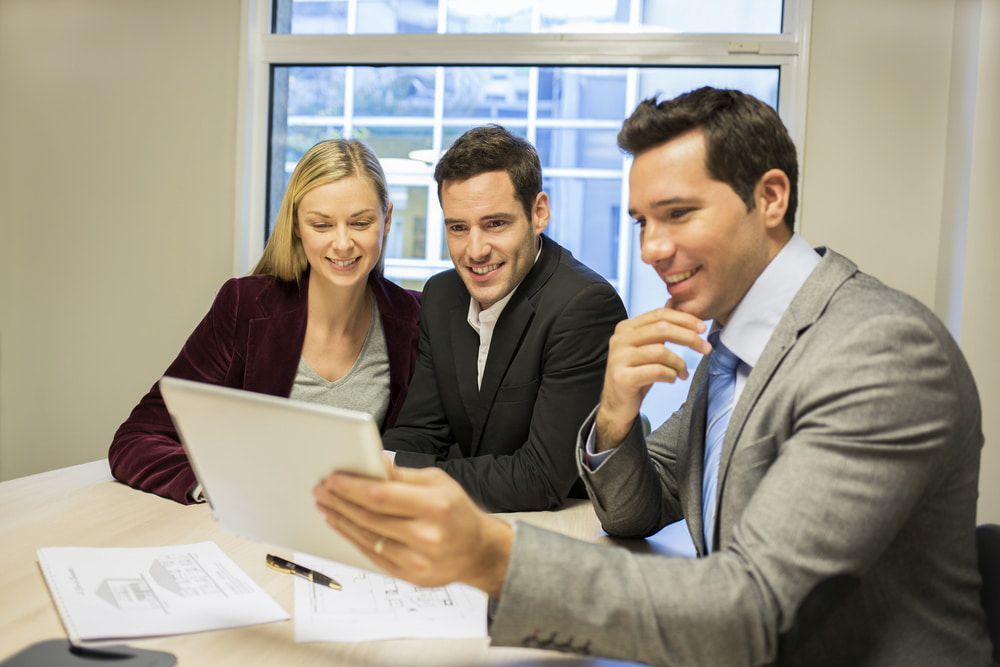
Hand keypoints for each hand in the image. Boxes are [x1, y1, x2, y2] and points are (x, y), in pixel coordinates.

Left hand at [313, 464, 512, 596]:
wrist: (480, 552)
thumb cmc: (458, 512)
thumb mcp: (438, 482)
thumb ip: (402, 475)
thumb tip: (373, 462)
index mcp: (435, 506)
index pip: (381, 496)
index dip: (352, 487)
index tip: (333, 479)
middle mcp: (427, 535)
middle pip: (369, 517)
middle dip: (340, 501)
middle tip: (321, 489)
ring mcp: (418, 560)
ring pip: (367, 538)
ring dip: (341, 520)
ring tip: (326, 505)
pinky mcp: (410, 576)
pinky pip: (372, 556)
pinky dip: (353, 538)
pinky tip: (342, 524)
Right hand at [595, 305, 710, 450]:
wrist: (616, 404)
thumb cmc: (636, 374)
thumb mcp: (647, 348)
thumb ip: (659, 331)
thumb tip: (683, 312)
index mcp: (626, 328)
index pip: (658, 315)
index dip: (684, 319)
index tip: (702, 328)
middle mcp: (619, 339)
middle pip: (661, 329)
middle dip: (688, 337)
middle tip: (706, 348)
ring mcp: (618, 358)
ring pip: (660, 351)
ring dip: (679, 362)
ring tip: (683, 372)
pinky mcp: (622, 377)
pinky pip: (655, 371)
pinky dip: (670, 375)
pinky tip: (672, 379)